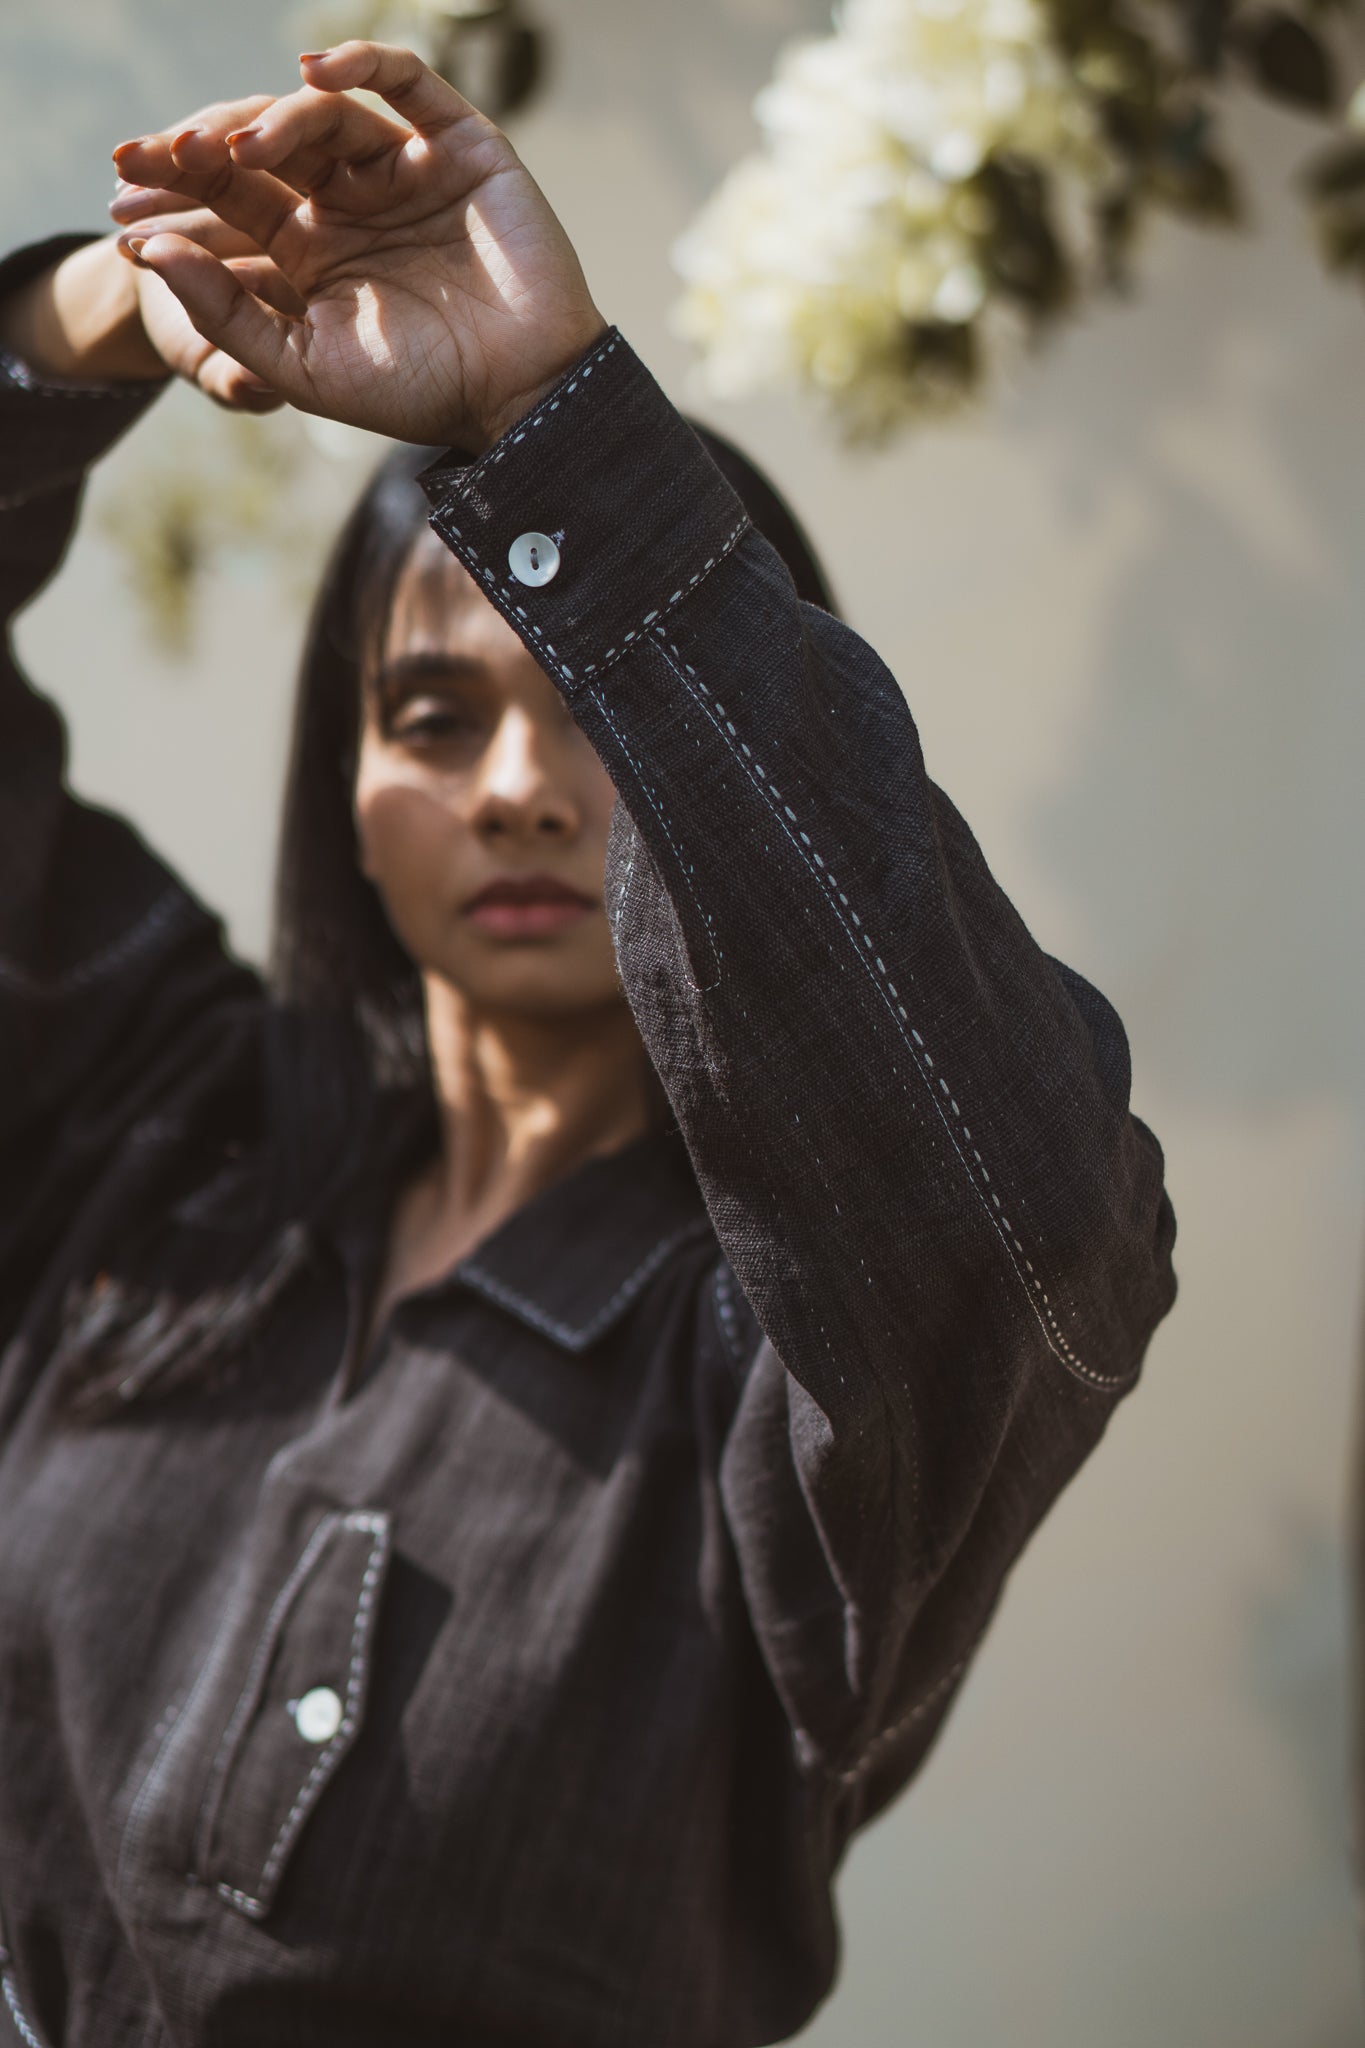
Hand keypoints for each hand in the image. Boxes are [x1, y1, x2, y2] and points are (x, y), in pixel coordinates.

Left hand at [110, 43, 610, 451]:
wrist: (519, 396)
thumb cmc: (414, 394)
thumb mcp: (302, 366)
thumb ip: (227, 314)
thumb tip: (147, 252)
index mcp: (312, 251)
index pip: (230, 199)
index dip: (174, 191)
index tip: (121, 198)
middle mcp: (353, 202)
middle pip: (264, 148)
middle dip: (203, 147)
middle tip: (153, 157)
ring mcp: (405, 169)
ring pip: (325, 115)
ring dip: (274, 121)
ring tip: (239, 146)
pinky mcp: (461, 146)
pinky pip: (407, 84)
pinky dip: (362, 63)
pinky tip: (313, 73)